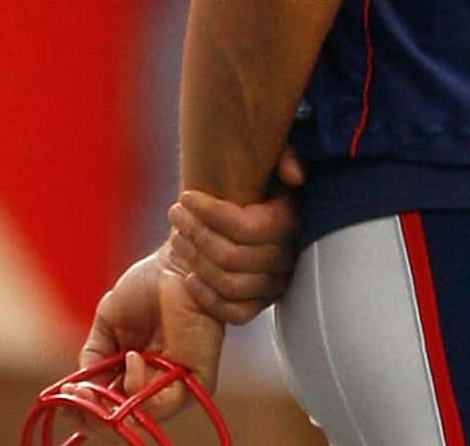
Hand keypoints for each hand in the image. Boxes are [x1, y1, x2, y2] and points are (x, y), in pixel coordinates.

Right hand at [78, 249, 225, 418]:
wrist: (177, 263)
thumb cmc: (148, 284)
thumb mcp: (108, 322)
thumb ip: (94, 356)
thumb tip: (79, 389)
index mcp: (134, 370)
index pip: (108, 406)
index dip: (85, 408)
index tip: (65, 396)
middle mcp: (155, 380)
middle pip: (122, 420)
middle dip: (92, 415)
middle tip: (76, 398)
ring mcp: (176, 382)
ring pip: (139, 419)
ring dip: (110, 404)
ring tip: (98, 380)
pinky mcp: (197, 379)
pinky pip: (164, 403)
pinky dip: (139, 387)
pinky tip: (133, 359)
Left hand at [167, 148, 305, 323]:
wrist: (251, 220)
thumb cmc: (260, 184)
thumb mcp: (275, 162)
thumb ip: (286, 157)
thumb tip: (294, 176)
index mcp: (290, 223)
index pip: (245, 228)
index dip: (210, 213)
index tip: (185, 196)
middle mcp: (286, 258)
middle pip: (231, 256)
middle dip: (195, 232)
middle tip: (175, 212)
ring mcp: (274, 285)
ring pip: (229, 283)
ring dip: (194, 260)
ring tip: (176, 236)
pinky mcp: (261, 305)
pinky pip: (235, 313)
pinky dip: (207, 299)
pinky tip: (187, 276)